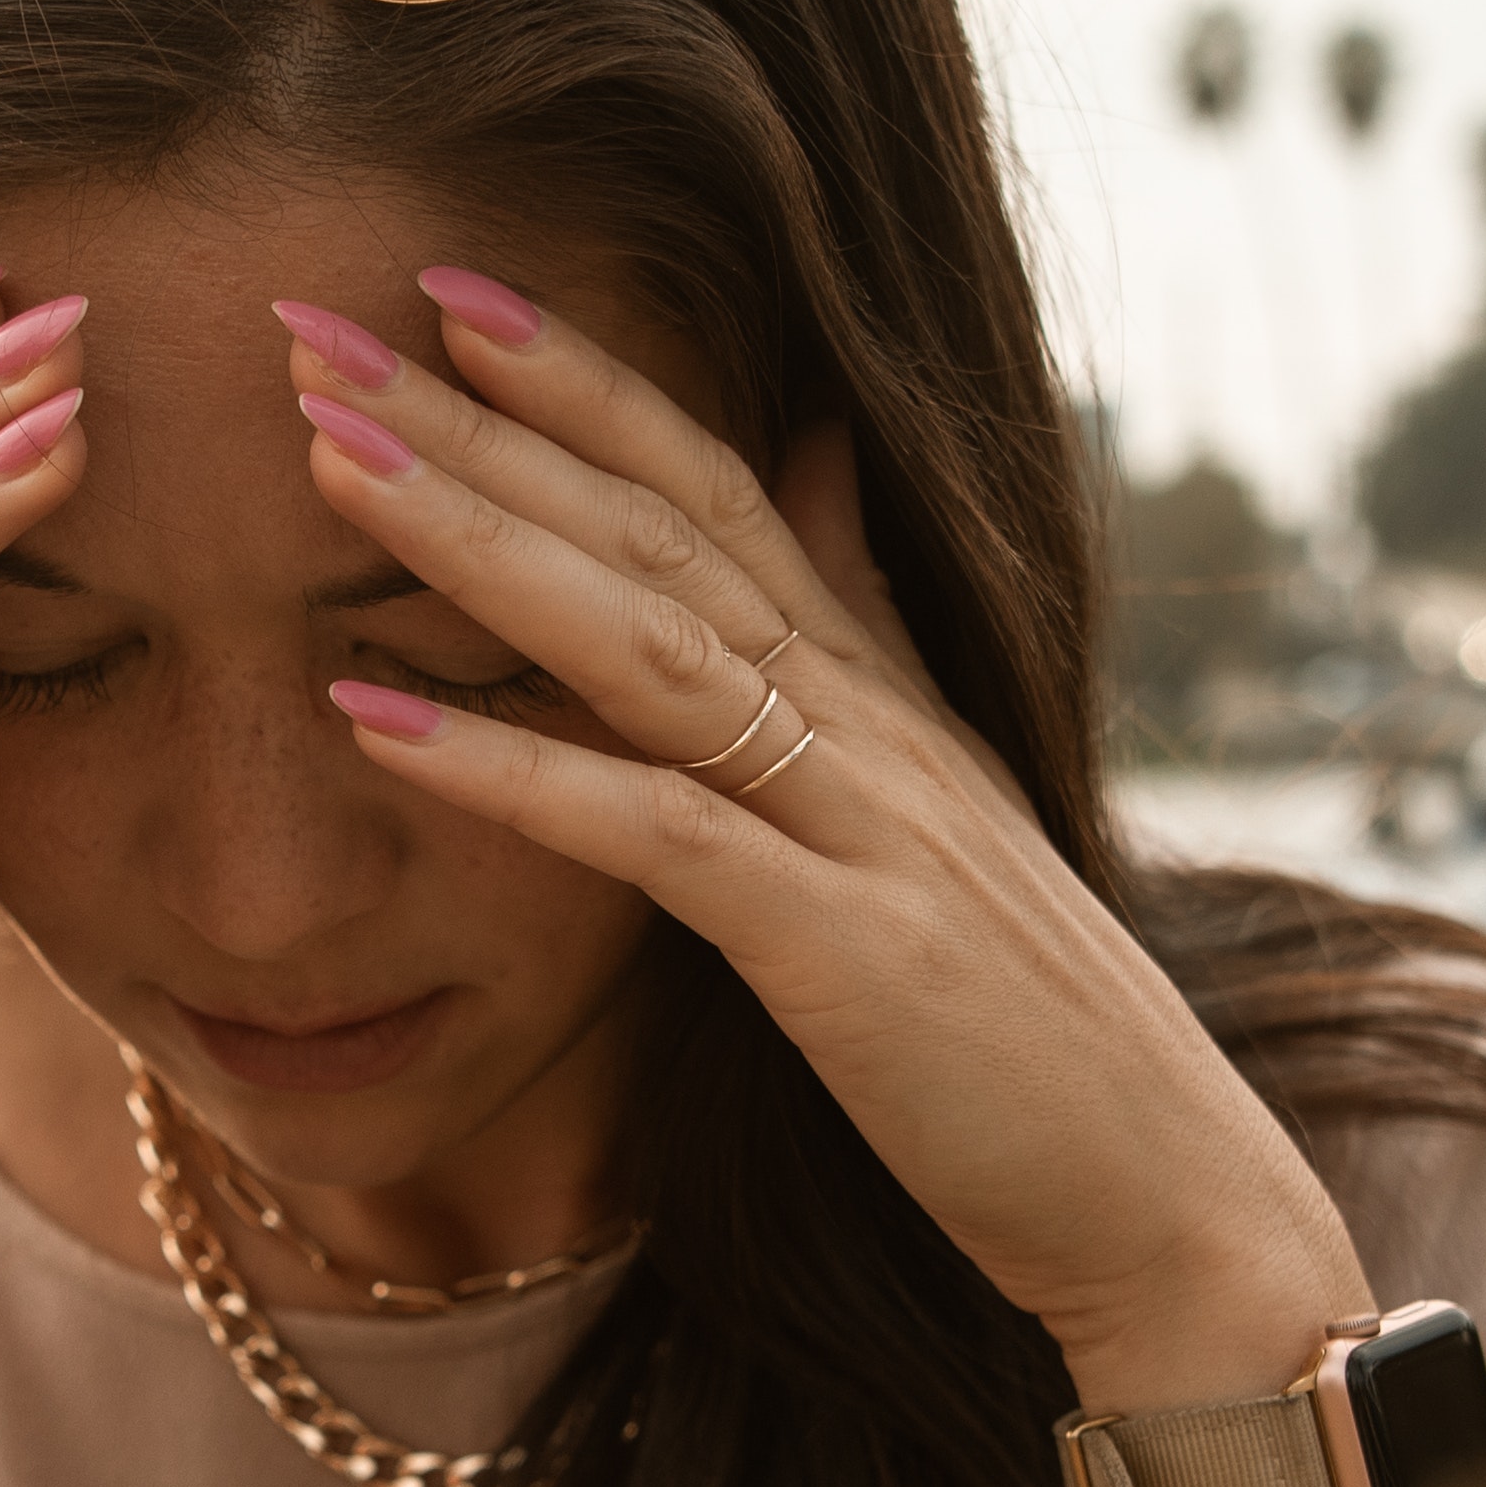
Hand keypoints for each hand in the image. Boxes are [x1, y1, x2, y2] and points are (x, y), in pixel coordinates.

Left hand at [276, 274, 1361, 1392]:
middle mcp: (872, 723)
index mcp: (881, 691)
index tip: (443, 289)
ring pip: (645, 638)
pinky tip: (372, 717)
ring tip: (327, 454)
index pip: (716, 487)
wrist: (1169, 1197)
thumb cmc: (1037, 1031)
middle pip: (655, 527)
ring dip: (476, 539)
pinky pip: (655, 832)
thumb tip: (815, 452)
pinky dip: (510, 769)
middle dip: (483, 419)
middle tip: (316, 322)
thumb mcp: (951, 793)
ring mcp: (862, 824)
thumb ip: (871, 621)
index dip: (586, 381)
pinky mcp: (843, 949)